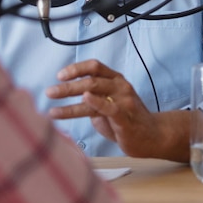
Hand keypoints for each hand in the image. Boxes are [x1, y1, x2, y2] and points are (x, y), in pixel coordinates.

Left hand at [45, 59, 190, 161]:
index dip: (76, 68)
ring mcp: (123, 100)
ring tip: (53, 108)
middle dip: (66, 86)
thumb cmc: (126, 120)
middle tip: (49, 92)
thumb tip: (66, 94)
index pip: (94, 66)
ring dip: (71, 98)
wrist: (152, 137)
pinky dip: (95, 102)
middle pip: (89, 80)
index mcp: (115, 79)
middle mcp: (119, 86)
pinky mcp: (125, 116)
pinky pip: (108, 106)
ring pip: (93, 91)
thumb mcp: (108, 104)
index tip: (60, 75)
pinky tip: (83, 100)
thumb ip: (92, 98)